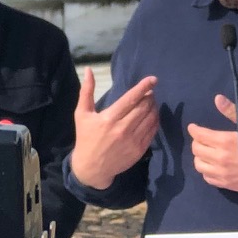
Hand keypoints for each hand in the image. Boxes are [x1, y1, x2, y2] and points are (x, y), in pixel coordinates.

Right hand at [70, 70, 158, 189]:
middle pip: (143, 107)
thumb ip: (86, 91)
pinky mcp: (139, 150)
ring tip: (152, 101)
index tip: (153, 79)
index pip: (131, 98)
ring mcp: (132, 140)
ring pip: (150, 118)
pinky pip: (152, 131)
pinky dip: (155, 120)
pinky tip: (153, 115)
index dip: (144, 87)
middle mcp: (122, 129)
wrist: (91, 168)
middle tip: (150, 91)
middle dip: (150, 96)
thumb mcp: (82, 114)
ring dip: (154, 107)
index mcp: (109, 118)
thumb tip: (89, 70)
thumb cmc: (86, 138)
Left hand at [187, 95, 237, 207]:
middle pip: (196, 150)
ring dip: (200, 157)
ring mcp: (222, 174)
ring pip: (199, 165)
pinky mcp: (226, 185)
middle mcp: (219, 159)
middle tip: (203, 138)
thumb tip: (217, 99)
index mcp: (225, 142)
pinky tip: (213, 166)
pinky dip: (206, 170)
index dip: (194, 129)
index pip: (199, 135)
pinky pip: (207, 178)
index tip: (194, 127)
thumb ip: (233, 112)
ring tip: (207, 152)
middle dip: (197, 141)